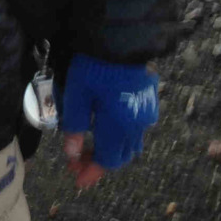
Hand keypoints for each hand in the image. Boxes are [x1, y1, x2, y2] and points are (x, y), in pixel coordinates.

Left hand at [58, 55, 159, 190]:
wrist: (122, 39)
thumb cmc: (95, 66)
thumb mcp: (77, 95)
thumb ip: (74, 126)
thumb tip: (71, 154)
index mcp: (119, 125)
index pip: (107, 160)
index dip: (91, 172)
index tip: (77, 180)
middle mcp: (137, 124)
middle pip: (120, 156)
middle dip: (98, 162)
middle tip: (76, 161)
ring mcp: (146, 113)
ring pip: (129, 144)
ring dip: (109, 150)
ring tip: (86, 146)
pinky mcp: (149, 102)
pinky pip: (135, 129)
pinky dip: (119, 136)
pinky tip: (102, 127)